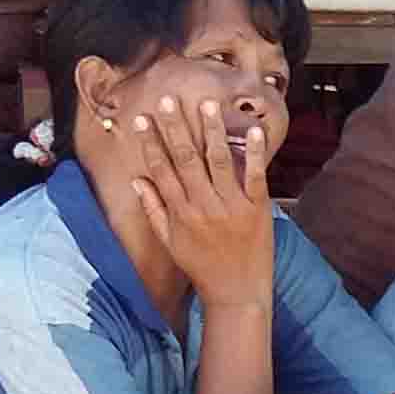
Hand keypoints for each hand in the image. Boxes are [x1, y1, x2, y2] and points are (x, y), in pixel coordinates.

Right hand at [129, 97, 272, 312]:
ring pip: (219, 161)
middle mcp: (204, 205)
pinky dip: (255, 153)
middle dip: (176, 128)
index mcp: (180, 211)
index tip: (143, 119)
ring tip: (208, 104)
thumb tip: (137, 180)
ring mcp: (232, 206)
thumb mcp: (171, 241)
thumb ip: (154, 209)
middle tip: (169, 100)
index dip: (151, 143)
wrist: (236, 293)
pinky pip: (256, 176)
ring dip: (213, 131)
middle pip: (187, 159)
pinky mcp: (258, 209)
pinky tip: (254, 131)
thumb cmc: (202, 267)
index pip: (161, 169)